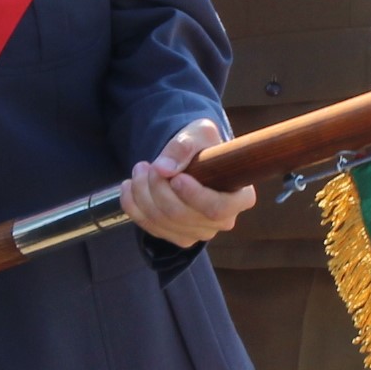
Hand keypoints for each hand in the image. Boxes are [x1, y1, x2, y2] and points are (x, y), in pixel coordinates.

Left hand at [121, 117, 253, 246]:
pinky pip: (149, 227)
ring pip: (163, 222)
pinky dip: (133, 206)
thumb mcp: (199, 133)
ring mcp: (200, 232)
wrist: (193, 159)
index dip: (195, 197)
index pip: (218, 208)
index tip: (177, 178)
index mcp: (240, 197)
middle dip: (158, 188)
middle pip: (183, 215)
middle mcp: (223, 220)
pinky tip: (131, 186)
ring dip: (142, 194)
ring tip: (140, 168)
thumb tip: (164, 168)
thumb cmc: (204, 146)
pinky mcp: (178, 237)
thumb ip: (184, 145)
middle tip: (149, 165)